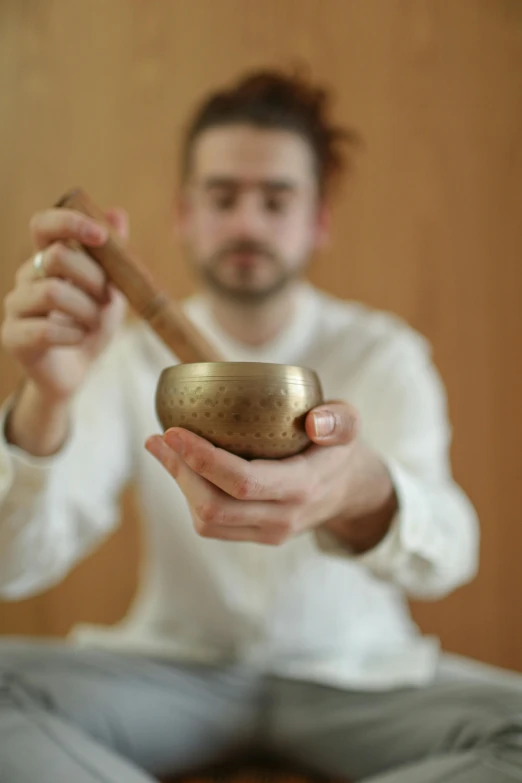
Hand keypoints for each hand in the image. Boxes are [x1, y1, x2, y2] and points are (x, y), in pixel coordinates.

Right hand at [1, 206, 127, 403]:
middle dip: (94, 278)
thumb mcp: (110, 290)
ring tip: (94, 323)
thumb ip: (113, 256)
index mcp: (47, 260)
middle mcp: (26, 277)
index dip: (70, 223)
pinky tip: (80, 338)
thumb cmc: (90, 327)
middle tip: (108, 299)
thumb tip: (118, 213)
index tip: (101, 237)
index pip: (44, 225)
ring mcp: (16, 306)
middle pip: (57, 256)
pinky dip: (73, 334)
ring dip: (86, 310)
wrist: (76, 373)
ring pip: (52, 292)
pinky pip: (45, 328)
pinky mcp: (12, 336)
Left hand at [144, 401, 382, 545]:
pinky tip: (181, 465)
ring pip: (207, 521)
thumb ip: (339, 419)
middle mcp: (282, 518)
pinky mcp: (254, 536)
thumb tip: (314, 422)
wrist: (349, 493)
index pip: (243, 482)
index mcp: (301, 488)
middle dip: (180, 472)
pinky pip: (212, 524)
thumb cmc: (339, 450)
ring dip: (179, 483)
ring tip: (161, 447)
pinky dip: (190, 494)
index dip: (203, 459)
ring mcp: (267, 533)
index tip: (174, 431)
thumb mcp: (350, 425)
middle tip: (160, 437)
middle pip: (214, 507)